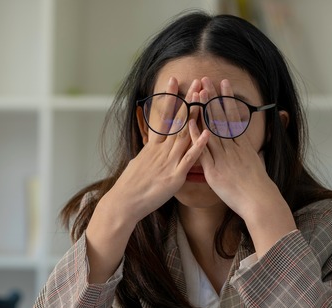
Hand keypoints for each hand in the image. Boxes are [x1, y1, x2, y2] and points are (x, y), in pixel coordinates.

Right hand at [105, 77, 209, 224]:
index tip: (174, 81)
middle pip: (177, 120)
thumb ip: (148, 154)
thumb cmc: (130, 186)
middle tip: (196, 82)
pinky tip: (207, 133)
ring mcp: (168, 162)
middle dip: (188, 100)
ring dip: (196, 116)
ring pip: (185, 134)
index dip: (169, 98)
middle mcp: (161, 150)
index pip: (163, 116)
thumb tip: (150, 148)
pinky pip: (189, 159)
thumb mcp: (138, 163)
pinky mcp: (174, 176)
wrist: (124, 203)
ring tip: (204, 98)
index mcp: (153, 146)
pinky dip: (198, 146)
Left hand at [191, 77, 295, 255]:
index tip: (223, 84)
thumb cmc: (258, 187)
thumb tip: (247, 145)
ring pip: (212, 129)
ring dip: (204, 110)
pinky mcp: (214, 170)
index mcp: (243, 145)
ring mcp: (223, 158)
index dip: (227, 99)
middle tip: (206, 79)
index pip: (233, 117)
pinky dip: (196, 136)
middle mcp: (233, 148)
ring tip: (198, 92)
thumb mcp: (256, 164)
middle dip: (213, 98)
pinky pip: (203, 151)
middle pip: (221, 118)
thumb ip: (248, 152)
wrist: (259, 202)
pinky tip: (189, 123)